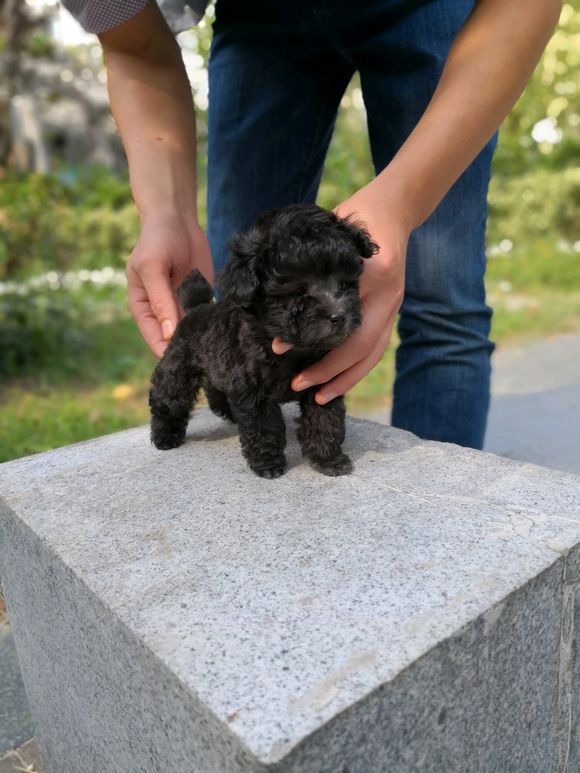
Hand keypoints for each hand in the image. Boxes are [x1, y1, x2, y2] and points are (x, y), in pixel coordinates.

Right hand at [127, 211, 213, 356]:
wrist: (177, 218)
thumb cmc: (157, 240)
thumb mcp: (153, 267)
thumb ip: (160, 300)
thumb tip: (168, 334)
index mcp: (143, 308)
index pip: (154, 340)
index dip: (168, 352)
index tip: (186, 359)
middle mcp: (162, 312)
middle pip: (175, 340)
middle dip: (189, 347)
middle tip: (208, 355)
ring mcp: (183, 307)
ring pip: (193, 332)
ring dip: (204, 338)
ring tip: (218, 345)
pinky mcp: (201, 299)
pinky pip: (208, 318)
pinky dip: (215, 324)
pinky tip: (226, 330)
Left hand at [276, 182, 409, 402]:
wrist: (394, 210)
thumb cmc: (353, 220)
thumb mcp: (329, 235)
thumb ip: (308, 269)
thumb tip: (276, 309)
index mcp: (372, 272)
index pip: (340, 315)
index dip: (311, 339)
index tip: (279, 348)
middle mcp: (387, 295)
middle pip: (360, 345)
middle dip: (328, 371)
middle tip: (297, 386)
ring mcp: (393, 306)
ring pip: (372, 354)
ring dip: (345, 379)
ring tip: (318, 397)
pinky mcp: (392, 313)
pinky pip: (376, 349)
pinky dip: (355, 369)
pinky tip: (336, 381)